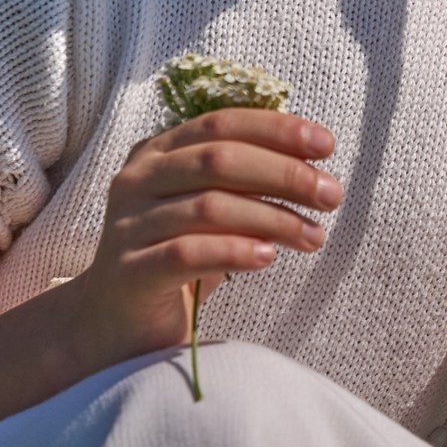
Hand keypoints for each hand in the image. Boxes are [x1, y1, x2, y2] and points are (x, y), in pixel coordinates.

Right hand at [66, 109, 340, 370]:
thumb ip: (246, 181)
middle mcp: (137, 180)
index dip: (277, 130)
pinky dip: (235, 251)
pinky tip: (269, 257)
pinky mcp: (129, 271)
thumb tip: (313, 167)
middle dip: (285, 174)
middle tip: (332, 195)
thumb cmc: (177, 254)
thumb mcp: (212, 208)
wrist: (114, 322)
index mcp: (158, 152)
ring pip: (209, 207)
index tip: (327, 146)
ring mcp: (127, 225)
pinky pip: (187, 253)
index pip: (222, 124)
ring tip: (315, 236)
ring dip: (273, 219)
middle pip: (219, 160)